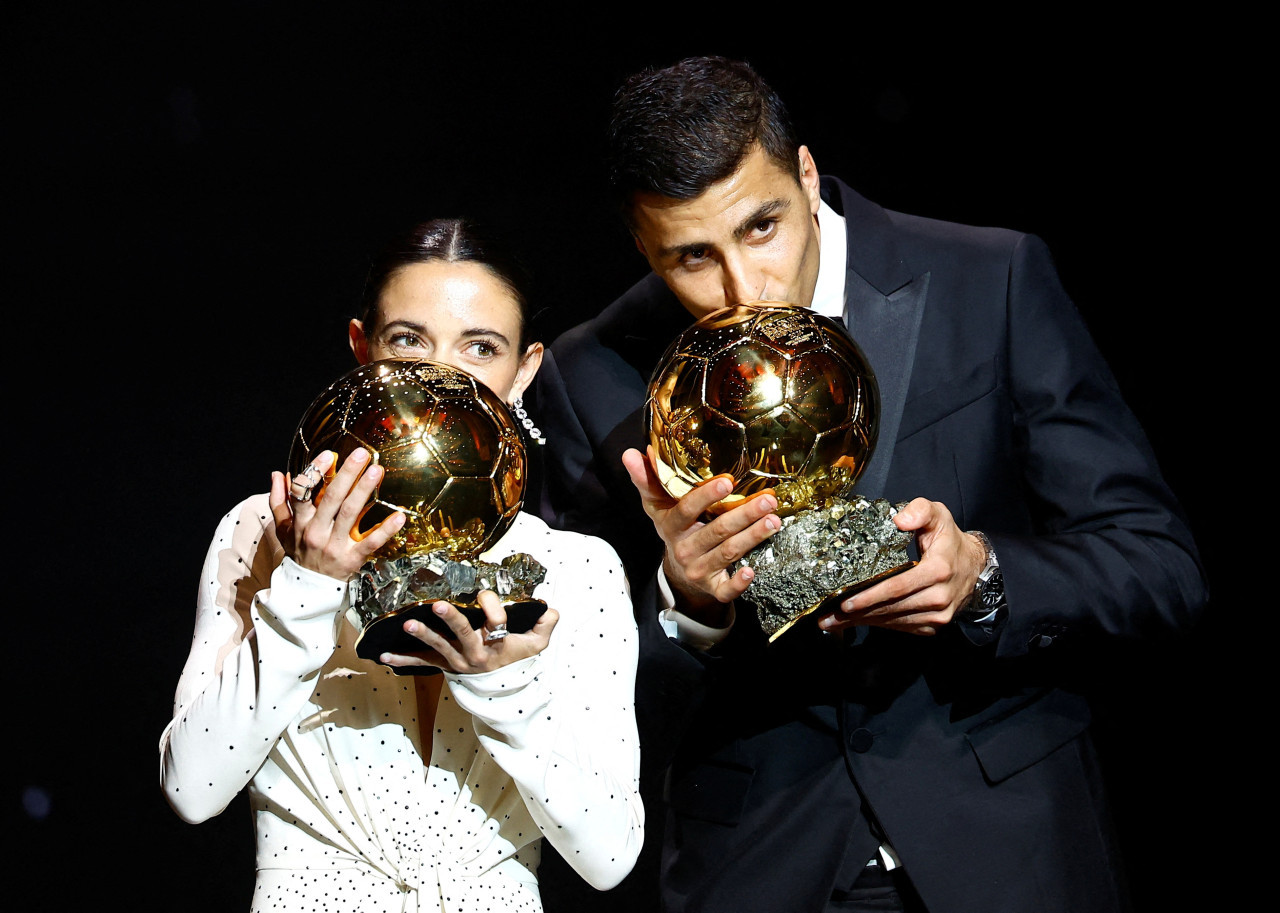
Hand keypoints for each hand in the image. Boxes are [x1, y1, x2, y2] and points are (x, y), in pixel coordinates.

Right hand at [269, 448, 404, 580]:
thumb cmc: (298, 552)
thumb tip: (277, 474)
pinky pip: (370, 543)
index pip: (303, 492)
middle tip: (361, 454)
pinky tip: (399, 516)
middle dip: (347, 474)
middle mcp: (316, 531)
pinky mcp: (352, 559)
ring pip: (350, 514)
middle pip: (331, 499)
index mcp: (300, 522)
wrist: (305, 590)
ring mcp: (334, 546)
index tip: (328, 455)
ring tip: (377, 470)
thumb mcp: (282, 529)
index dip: (314, 472)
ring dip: (364, 490)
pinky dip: (386, 530)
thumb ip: (279, 501)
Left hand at [379, 589, 558, 673]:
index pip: (496, 622)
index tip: (484, 594)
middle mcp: (476, 652)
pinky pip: (422, 663)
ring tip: (407, 624)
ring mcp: (458, 660)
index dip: (491, 606)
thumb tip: (551, 608)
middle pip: (463, 633)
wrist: (504, 690)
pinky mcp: (444, 665)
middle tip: (437, 606)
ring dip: (423, 636)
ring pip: (440, 647)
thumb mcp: (537, 644)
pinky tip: (384, 657)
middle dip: (450, 619)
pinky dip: (402, 661)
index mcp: (498, 642)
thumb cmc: (518, 659)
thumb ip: (545, 624)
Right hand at [622, 446, 779, 622]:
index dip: (706, 496)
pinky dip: (738, 583)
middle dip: (744, 515)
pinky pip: (725, 590)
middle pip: (717, 531)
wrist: (678, 572)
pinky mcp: (712, 588)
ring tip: (774, 520)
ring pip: (728, 552)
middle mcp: (684, 548)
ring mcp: (698, 569)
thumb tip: (629, 453)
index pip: (687, 509)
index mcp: (671, 525)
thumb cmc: (674, 527)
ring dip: (752, 537)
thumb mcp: (656, 504)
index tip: (727, 482)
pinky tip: (752, 572)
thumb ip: (645, 479)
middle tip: (768, 500)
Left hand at [818, 497, 985, 635]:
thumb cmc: (949, 539)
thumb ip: (920, 510)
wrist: (974, 566)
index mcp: (938, 570)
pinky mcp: (934, 624)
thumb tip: (899, 520)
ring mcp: (938, 615)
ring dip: (863, 622)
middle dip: (857, 613)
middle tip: (828, 617)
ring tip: (834, 622)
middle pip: (892, 608)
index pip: (898, 586)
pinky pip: (902, 626)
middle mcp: (939, 596)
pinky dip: (879, 624)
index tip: (846, 602)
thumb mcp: (938, 515)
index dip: (871, 596)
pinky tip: (858, 621)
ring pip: (894, 620)